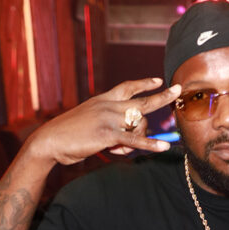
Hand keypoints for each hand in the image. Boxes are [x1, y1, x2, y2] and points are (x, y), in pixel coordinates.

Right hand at [27, 78, 181, 166]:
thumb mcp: (89, 124)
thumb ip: (108, 127)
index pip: (127, 87)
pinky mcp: (108, 135)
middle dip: (162, 96)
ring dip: (136, 141)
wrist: (50, 140)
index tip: (157, 80)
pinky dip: (151, 145)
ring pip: (138, 127)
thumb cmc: (67, 136)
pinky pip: (135, 141)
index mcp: (103, 100)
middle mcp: (108, 105)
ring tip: (117, 149)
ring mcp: (109, 119)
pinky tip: (165, 147)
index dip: (143, 83)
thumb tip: (124, 142)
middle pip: (142, 101)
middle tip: (178, 89)